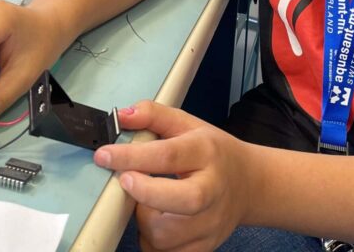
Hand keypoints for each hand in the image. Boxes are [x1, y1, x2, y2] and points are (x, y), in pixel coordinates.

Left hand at [94, 102, 252, 251]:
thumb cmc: (213, 152)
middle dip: (144, 193)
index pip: (168, 155)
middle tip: (125, 180)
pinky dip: (153, 240)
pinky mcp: (206, 245)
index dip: (131, 157)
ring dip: (144, 219)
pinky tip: (156, 220)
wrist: (248, 183)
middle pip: (181, 200)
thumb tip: (122, 116)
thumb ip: (153, 115)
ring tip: (146, 202)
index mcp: (206, 152)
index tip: (104, 156)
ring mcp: (211, 222)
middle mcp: (213, 189)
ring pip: (166, 235)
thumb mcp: (187, 124)